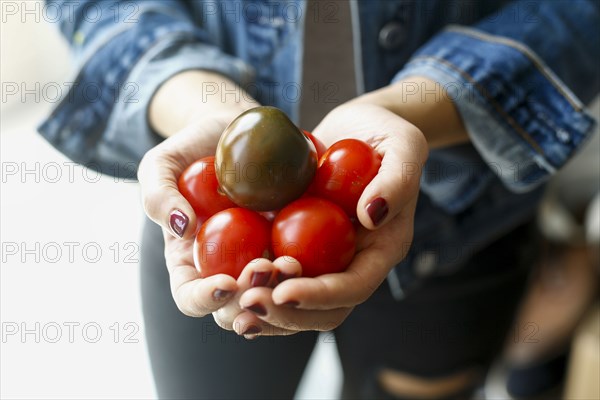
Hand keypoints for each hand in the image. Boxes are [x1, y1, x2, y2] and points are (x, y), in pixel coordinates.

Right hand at [138, 109, 306, 336]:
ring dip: (283, 290)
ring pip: (274, 294)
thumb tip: (181, 227)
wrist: (236, 131)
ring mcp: (261, 258)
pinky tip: (317, 257)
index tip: (225, 284)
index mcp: (189, 263)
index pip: (191, 297)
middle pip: (236, 306)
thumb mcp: (161, 165)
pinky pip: (305, 267)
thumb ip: (159, 195)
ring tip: (292, 264)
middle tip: (264, 269)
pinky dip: (310, 269)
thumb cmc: (191, 150)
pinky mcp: (294, 245)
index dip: (205, 300)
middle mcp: (226, 269)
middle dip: (251, 298)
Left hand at [231, 102, 428, 334]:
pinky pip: (275, 274)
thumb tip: (372, 215)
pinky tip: (220, 283)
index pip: (353, 287)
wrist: (359, 130)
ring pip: (295, 303)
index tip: (283, 292)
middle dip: (285, 315)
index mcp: (381, 249)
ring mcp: (324, 256)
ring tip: (231, 305)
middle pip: (322, 311)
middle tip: (247, 303)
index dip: (320, 296)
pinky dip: (251, 285)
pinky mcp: (298, 245)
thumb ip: (397, 180)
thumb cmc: (387, 135)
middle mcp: (352, 261)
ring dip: (263, 311)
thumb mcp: (404, 146)